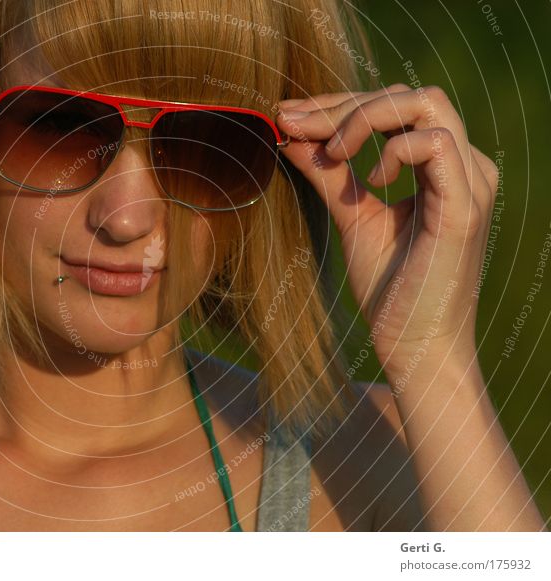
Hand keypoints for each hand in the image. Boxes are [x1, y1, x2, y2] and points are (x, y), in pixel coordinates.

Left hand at [275, 84, 499, 368]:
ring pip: (424, 103)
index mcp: (439, 167)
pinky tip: (369, 180)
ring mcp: (470, 182)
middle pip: (405, 95)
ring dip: (364, 118)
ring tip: (331, 153)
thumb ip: (328, 175)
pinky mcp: (466, 207)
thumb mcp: (352, 217)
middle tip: (291, 122)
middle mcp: (462, 165)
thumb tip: (291, 136)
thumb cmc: (389, 288)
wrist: (414, 346)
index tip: (287, 116)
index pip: (393, 107)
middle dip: (341, 103)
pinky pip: (435, 143)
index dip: (337, 104)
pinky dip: (392, 150)